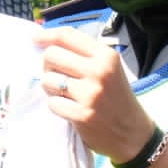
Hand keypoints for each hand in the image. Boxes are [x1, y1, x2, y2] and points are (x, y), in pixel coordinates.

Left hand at [33, 26, 154, 163]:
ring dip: (51, 87)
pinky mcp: (82, 114)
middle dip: (48, 65)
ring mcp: (91, 93)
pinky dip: (57, 106)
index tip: (35, 38)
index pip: (66, 36)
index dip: (46, 35)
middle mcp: (99, 71)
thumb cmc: (115, 96)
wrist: (133, 132)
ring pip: (47, 79)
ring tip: (67, 93)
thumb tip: (43, 40)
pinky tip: (71, 108)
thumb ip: (81, 53)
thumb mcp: (107, 67)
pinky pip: (52, 103)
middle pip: (51, 55)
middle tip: (58, 75)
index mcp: (105, 55)